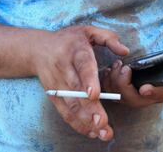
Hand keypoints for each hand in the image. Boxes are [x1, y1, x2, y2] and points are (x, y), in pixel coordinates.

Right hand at [33, 26, 128, 140]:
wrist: (38, 49)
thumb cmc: (69, 39)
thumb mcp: (88, 31)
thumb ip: (108, 38)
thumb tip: (125, 51)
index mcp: (75, 50)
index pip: (82, 66)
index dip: (88, 80)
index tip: (94, 94)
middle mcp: (64, 68)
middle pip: (77, 90)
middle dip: (89, 108)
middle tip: (102, 122)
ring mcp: (57, 83)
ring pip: (71, 104)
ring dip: (85, 120)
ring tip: (101, 132)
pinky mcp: (53, 95)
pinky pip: (64, 111)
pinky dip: (76, 123)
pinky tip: (90, 132)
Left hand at [101, 38, 162, 107]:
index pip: (162, 94)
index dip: (154, 92)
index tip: (145, 88)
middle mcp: (153, 95)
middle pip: (135, 99)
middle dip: (125, 85)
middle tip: (124, 67)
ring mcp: (139, 95)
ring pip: (122, 97)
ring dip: (115, 83)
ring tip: (116, 65)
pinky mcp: (129, 91)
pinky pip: (115, 92)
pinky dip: (110, 83)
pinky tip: (110, 69)